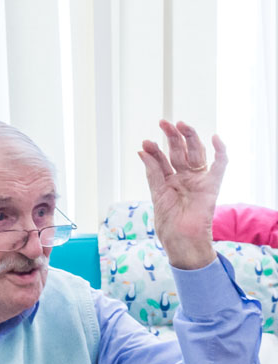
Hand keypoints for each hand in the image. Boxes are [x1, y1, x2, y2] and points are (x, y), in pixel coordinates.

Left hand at [138, 119, 224, 269]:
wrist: (182, 240)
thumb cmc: (168, 223)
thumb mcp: (157, 193)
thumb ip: (153, 171)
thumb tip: (143, 150)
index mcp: (170, 181)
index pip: (163, 159)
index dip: (155, 150)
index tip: (145, 142)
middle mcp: (185, 178)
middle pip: (180, 151)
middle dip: (172, 136)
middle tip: (163, 123)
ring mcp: (199, 180)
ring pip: (196, 152)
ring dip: (188, 137)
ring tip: (178, 124)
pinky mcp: (212, 185)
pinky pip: (220, 165)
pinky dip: (220, 151)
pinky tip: (214, 138)